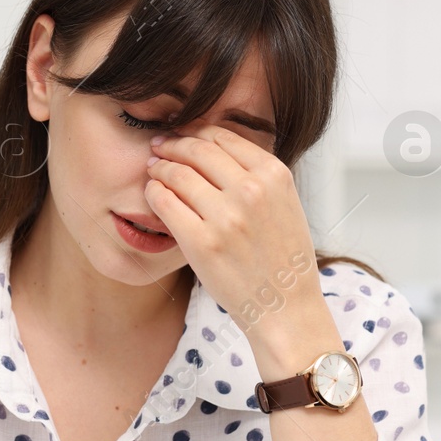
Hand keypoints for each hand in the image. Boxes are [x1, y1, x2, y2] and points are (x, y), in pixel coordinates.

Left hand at [144, 124, 325, 332]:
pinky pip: (166, 203)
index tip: (184, 136)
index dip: (197, 132)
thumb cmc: (284, 261)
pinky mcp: (202, 242)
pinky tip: (153, 194)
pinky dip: (154, 193)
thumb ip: (258, 176)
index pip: (224, 137)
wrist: (286, 308)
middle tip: (160, 147)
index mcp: (274, 176)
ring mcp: (225, 217)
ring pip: (178, 173)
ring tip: (154, 170)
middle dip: (173, 144)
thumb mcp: (286, 204)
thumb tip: (217, 150)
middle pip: (197, 150)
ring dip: (160, 167)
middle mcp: (251, 191)